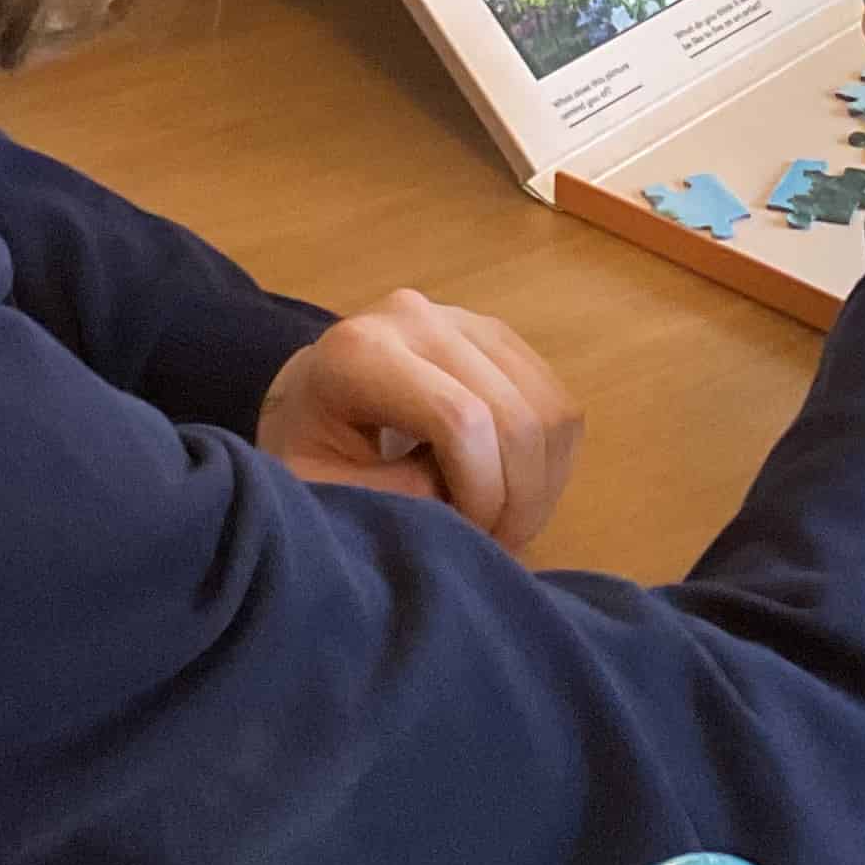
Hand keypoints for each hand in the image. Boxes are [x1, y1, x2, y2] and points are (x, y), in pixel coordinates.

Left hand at [257, 291, 580, 551]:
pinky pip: (557, 401)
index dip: (481, 490)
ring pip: (550, 408)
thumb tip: (471, 510)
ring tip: (506, 524)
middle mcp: (416, 318)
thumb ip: (396, 499)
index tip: (467, 539)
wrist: (307, 397)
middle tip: (496, 546)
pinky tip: (515, 491)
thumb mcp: (325, 491)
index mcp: (360, 353)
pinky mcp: (496, 335)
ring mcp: (464, 318)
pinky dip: (551, 460)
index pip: (460, 418)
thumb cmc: (307, 452)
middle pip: (515, 414)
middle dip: (519, 497)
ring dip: (542, 483)